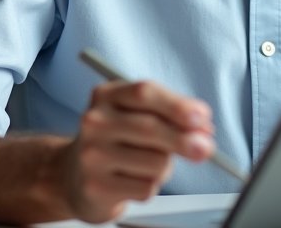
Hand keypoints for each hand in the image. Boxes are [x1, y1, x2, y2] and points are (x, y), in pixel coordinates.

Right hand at [61, 80, 216, 222]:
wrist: (75, 175)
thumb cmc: (118, 140)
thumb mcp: (138, 115)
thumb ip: (171, 115)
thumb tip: (203, 130)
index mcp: (106, 95)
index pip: (145, 93)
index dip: (178, 105)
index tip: (202, 118)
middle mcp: (94, 122)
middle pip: (151, 128)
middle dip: (186, 140)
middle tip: (205, 148)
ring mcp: (92, 155)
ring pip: (155, 162)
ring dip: (166, 167)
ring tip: (148, 164)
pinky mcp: (96, 187)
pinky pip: (146, 187)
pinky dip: (152, 186)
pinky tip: (135, 180)